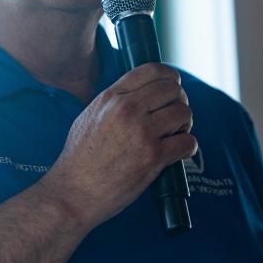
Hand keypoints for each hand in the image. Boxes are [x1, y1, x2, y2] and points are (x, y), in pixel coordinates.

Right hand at [40, 63, 197, 229]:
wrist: (74, 192)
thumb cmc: (79, 158)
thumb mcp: (90, 116)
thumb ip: (114, 102)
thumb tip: (140, 94)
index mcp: (111, 97)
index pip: (152, 70)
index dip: (169, 77)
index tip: (173, 88)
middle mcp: (127, 109)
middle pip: (173, 89)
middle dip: (179, 101)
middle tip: (174, 117)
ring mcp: (142, 132)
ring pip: (183, 113)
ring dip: (185, 125)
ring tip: (175, 135)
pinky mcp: (153, 157)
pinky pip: (187, 142)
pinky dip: (188, 147)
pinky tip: (178, 152)